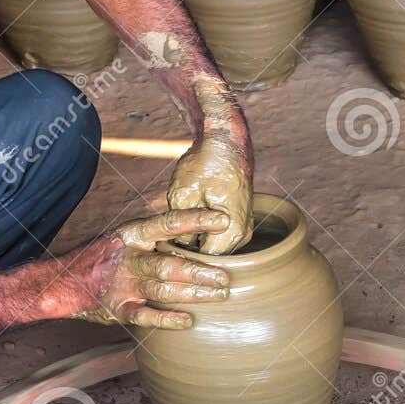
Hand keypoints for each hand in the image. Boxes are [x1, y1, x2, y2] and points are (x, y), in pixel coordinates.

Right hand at [58, 209, 231, 328]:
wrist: (64, 281)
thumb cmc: (106, 257)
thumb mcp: (127, 237)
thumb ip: (157, 236)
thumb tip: (200, 229)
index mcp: (132, 234)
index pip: (168, 223)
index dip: (196, 220)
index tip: (223, 221)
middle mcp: (128, 258)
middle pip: (168, 264)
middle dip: (199, 271)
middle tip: (226, 276)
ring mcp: (123, 286)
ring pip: (162, 290)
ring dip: (192, 294)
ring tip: (219, 295)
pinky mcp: (118, 310)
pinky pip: (145, 316)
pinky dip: (167, 319)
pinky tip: (187, 320)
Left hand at [168, 127, 252, 255]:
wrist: (226, 142)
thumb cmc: (205, 164)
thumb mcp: (182, 195)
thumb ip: (180, 227)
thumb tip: (177, 248)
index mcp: (231, 229)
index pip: (203, 261)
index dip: (181, 257)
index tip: (161, 250)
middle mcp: (242, 233)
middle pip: (210, 258)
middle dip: (188, 252)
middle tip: (164, 241)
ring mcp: (243, 228)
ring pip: (213, 248)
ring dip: (195, 243)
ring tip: (175, 229)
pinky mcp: (238, 222)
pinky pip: (218, 237)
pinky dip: (202, 234)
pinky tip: (187, 222)